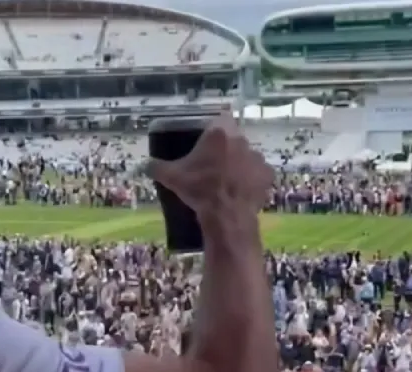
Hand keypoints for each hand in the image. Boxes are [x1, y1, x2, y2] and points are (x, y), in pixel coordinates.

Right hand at [148, 113, 274, 220]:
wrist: (225, 214)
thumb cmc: (198, 189)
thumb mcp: (171, 177)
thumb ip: (156, 166)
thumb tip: (144, 164)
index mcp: (218, 133)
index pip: (220, 118)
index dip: (213, 128)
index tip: (205, 140)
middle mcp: (241, 140)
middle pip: (233, 137)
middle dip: (224, 148)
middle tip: (212, 164)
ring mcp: (257, 157)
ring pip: (246, 154)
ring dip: (239, 162)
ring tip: (227, 179)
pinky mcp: (267, 174)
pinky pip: (258, 172)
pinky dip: (251, 179)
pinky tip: (240, 190)